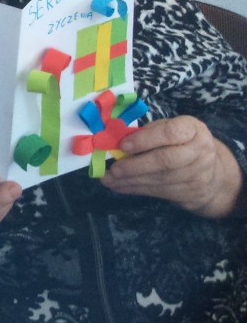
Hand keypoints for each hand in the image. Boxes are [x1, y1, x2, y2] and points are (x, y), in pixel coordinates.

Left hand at [103, 116, 243, 218]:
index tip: (123, 146)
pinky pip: (160, 191)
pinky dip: (137, 189)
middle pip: (166, 160)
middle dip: (135, 166)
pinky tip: (120, 187)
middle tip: (113, 169)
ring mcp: (200, 174)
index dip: (145, 140)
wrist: (212, 174)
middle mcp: (201, 151)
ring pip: (161, 179)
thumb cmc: (180, 144)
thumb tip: (116, 143)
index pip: (170, 133)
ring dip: (131, 181)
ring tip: (109, 180)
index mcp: (193, 129)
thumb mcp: (167, 130)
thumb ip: (146, 134)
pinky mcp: (193, 193)